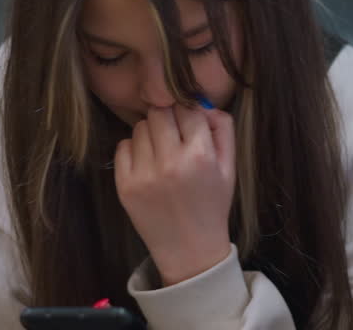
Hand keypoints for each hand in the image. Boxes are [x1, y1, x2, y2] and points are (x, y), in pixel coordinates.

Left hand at [115, 105, 235, 285]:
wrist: (190, 248)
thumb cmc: (212, 204)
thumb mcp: (229, 167)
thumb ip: (223, 129)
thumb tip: (202, 104)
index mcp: (200, 155)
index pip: (188, 109)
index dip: (191, 113)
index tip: (191, 124)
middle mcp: (170, 162)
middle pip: (160, 112)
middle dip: (169, 117)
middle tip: (174, 133)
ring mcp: (143, 175)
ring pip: (140, 127)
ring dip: (151, 133)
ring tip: (162, 151)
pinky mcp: (124, 186)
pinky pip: (122, 146)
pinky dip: (134, 149)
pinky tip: (147, 163)